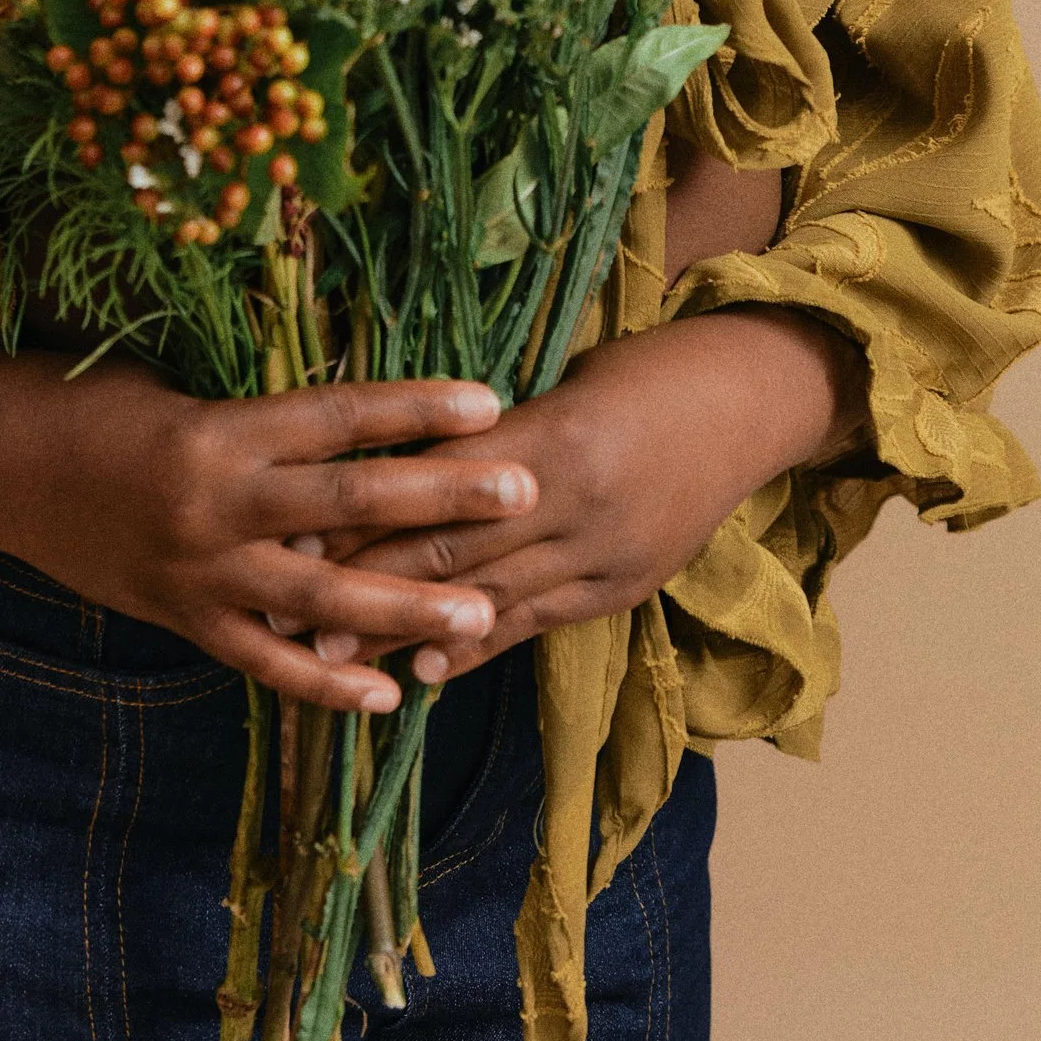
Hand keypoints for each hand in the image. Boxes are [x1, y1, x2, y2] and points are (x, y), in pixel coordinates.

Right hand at [0, 341, 540, 714]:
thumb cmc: (92, 401)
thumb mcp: (179, 388)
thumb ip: (264, 417)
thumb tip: (360, 423)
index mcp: (220, 430)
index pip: (338, 417)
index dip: (415, 409)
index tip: (490, 400)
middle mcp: (216, 503)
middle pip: (350, 504)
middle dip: (443, 500)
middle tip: (524, 488)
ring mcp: (199, 571)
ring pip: (322, 598)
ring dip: (407, 608)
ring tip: (486, 611)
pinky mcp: (180, 618)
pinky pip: (264, 661)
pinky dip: (324, 684)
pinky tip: (387, 696)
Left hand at [307, 308, 865, 675]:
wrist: (748, 404)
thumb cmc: (646, 370)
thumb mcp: (566, 382)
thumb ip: (495, 430)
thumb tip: (405, 457)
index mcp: (555, 438)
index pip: (439, 483)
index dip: (368, 511)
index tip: (300, 530)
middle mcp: (577, 505)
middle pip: (453, 550)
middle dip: (368, 584)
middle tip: (292, 612)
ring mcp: (604, 555)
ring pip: (489, 599)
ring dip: (407, 628)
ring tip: (336, 653)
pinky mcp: (622, 588)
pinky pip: (538, 623)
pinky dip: (479, 645)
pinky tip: (427, 671)